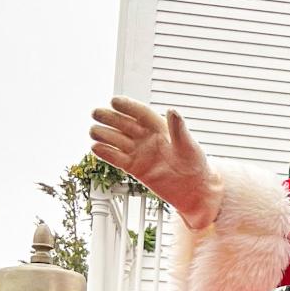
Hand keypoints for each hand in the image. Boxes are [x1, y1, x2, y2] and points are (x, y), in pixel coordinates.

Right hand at [90, 97, 222, 229]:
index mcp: (161, 128)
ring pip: (116, 140)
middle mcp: (147, 138)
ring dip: (104, 134)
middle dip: (109, 118)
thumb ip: (178, 130)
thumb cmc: (196, 164)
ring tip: (94, 131)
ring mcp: (139, 152)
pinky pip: (116, 158)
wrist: (194, 189)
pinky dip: (105, 153)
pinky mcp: (134, 167)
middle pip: (124, 124)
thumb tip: (172, 111)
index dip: (128, 106)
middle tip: (96, 113)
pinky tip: (95, 148)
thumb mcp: (189, 146)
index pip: (141, 114)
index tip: (114, 101)